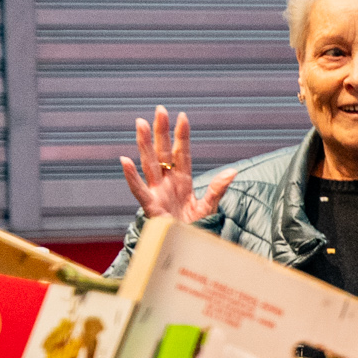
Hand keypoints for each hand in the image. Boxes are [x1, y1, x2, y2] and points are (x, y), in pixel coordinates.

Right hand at [119, 107, 235, 222]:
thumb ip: (217, 188)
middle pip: (162, 152)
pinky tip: (124, 160)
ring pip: (149, 163)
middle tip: (160, 109)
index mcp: (182, 180)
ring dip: (144, 144)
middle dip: (161, 131)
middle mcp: (167, 183)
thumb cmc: (196, 227)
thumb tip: (232, 171)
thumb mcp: (209, 207)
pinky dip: (131, 176)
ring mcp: (157, 193)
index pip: (181, 152)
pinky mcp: (151, 207)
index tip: (182, 115)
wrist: (187, 248)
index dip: (181, 135)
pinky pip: (139, 189)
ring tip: (141, 123)